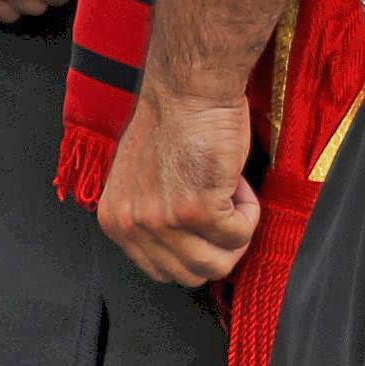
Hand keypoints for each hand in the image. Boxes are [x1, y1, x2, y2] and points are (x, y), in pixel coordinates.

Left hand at [98, 88, 257, 285]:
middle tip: (226, 213)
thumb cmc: (172, 124)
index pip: (160, 271)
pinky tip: (237, 182)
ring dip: (236, 233)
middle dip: (218, 248)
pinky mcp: (198, 209)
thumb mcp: (142, 183)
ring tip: (232, 197)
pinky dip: (249, 212)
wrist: (188, 91)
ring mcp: (163, 220)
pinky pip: (238, 234)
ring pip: (217, 264)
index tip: (205, 224)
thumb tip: (181, 249)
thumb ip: (152, 218)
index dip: (193, 250)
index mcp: (116, 221)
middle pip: (190, 274)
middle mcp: (133, 225)